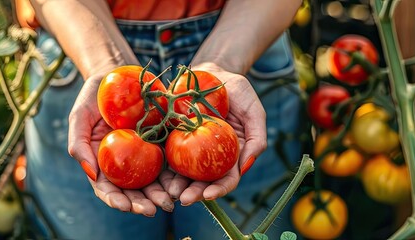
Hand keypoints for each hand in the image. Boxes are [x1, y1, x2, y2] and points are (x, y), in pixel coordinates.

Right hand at [67, 73, 174, 215]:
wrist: (119, 74)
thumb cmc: (94, 97)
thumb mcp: (79, 116)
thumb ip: (79, 145)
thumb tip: (92, 175)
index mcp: (103, 163)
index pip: (108, 189)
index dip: (116, 200)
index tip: (125, 206)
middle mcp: (125, 164)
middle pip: (133, 191)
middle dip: (142, 204)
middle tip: (152, 210)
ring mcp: (145, 155)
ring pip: (154, 182)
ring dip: (161, 195)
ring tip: (170, 201)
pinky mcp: (163, 144)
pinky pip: (172, 163)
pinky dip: (177, 176)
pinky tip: (183, 182)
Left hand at [162, 63, 266, 205]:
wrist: (209, 72)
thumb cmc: (236, 90)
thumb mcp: (253, 109)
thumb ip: (257, 137)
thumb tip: (247, 166)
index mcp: (231, 155)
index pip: (227, 179)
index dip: (219, 190)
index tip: (209, 195)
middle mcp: (210, 157)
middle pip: (203, 182)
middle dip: (194, 194)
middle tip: (183, 199)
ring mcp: (191, 149)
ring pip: (183, 174)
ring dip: (176, 186)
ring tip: (168, 192)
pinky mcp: (173, 138)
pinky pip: (167, 156)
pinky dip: (163, 168)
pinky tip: (157, 175)